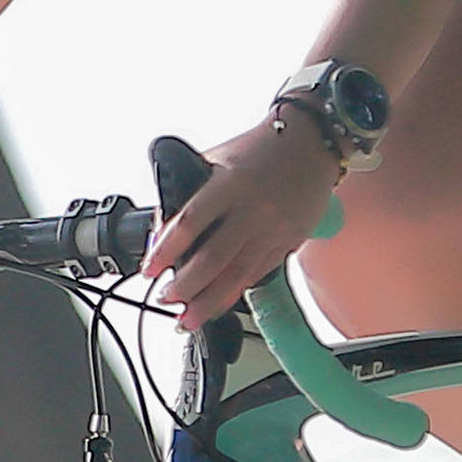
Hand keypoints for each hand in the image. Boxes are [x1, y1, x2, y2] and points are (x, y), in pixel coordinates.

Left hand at [152, 112, 334, 323]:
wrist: (311, 143)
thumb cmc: (260, 149)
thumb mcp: (217, 158)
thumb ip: (190, 190)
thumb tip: (162, 231)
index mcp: (230, 185)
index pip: (190, 224)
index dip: (166, 251)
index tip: (150, 270)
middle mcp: (253, 209)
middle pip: (213, 259)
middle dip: (185, 286)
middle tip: (166, 299)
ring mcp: (274, 228)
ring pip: (237, 275)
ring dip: (209, 301)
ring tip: (188, 318)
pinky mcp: (290, 241)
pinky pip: (258, 274)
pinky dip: (235, 292)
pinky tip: (218, 303)